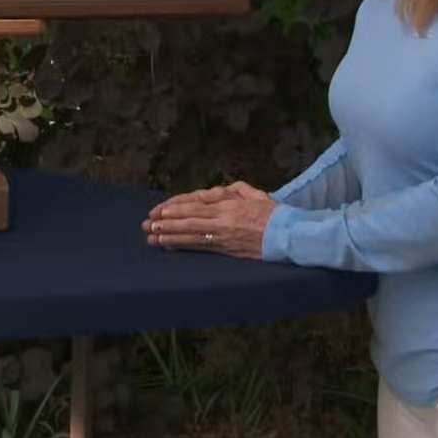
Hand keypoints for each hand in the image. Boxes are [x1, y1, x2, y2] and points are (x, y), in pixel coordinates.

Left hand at [140, 181, 275, 260]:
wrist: (291, 236)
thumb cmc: (276, 215)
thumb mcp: (257, 194)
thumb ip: (236, 190)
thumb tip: (217, 190)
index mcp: (230, 201)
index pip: (195, 202)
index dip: (175, 206)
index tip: (160, 209)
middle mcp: (224, 216)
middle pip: (188, 217)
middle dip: (165, 220)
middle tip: (146, 223)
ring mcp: (224, 233)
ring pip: (190, 232)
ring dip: (168, 234)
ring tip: (150, 236)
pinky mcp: (227, 248)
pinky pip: (200, 245)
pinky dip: (182, 244)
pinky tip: (168, 245)